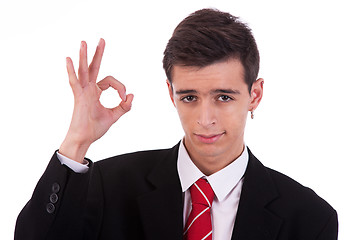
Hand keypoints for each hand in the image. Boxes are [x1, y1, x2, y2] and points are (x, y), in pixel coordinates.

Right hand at [59, 39, 133, 162]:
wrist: (85, 139)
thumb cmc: (95, 128)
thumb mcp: (114, 115)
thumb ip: (124, 106)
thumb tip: (132, 95)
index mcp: (96, 92)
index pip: (111, 81)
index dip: (121, 87)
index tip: (125, 98)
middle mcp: (88, 89)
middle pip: (94, 67)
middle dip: (98, 54)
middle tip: (102, 40)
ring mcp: (82, 92)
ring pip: (83, 71)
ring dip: (84, 56)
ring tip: (84, 43)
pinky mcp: (78, 97)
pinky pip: (75, 82)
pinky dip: (71, 71)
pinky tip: (69, 59)